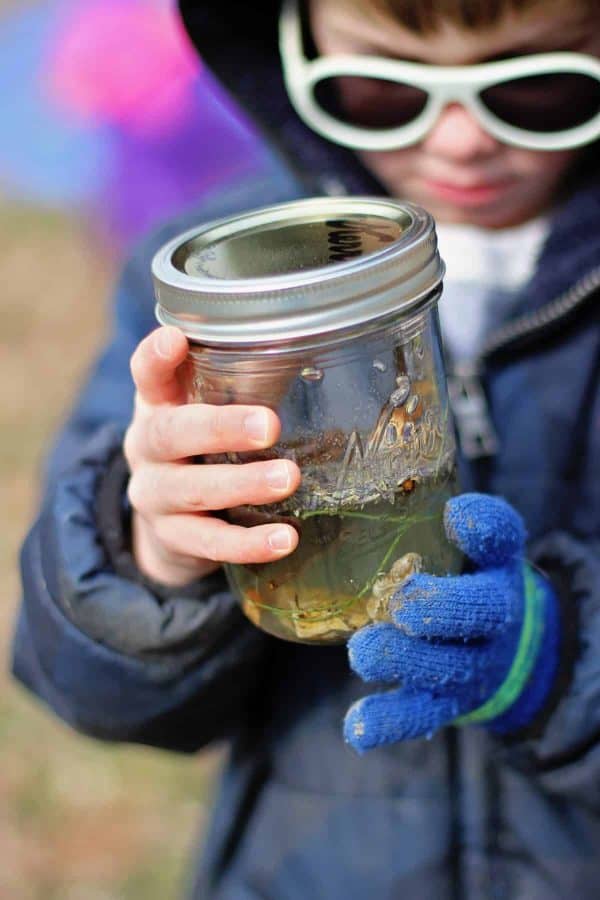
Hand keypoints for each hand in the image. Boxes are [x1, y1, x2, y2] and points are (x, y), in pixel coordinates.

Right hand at [123, 326, 300, 585]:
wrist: (169, 518)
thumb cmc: (204, 448)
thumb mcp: (209, 412)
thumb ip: (245, 388)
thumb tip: (324, 360)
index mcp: (157, 405)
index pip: (146, 374)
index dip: (156, 358)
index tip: (176, 339)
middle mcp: (146, 447)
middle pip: (171, 433)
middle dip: (221, 428)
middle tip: (269, 425)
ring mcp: (154, 495)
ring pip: (191, 490)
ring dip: (242, 484)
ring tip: (287, 479)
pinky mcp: (173, 538)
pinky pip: (209, 542)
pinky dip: (248, 542)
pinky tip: (284, 540)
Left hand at [344, 494, 560, 751]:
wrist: (507, 648)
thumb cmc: (467, 579)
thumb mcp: (465, 545)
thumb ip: (437, 520)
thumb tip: (392, 482)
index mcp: (497, 565)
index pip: (501, 538)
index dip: (482, 527)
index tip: (454, 514)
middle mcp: (495, 615)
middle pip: (481, 612)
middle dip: (442, 608)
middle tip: (403, 604)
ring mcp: (474, 663)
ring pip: (448, 668)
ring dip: (406, 661)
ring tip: (364, 651)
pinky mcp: (449, 702)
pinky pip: (421, 715)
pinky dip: (389, 722)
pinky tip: (358, 727)